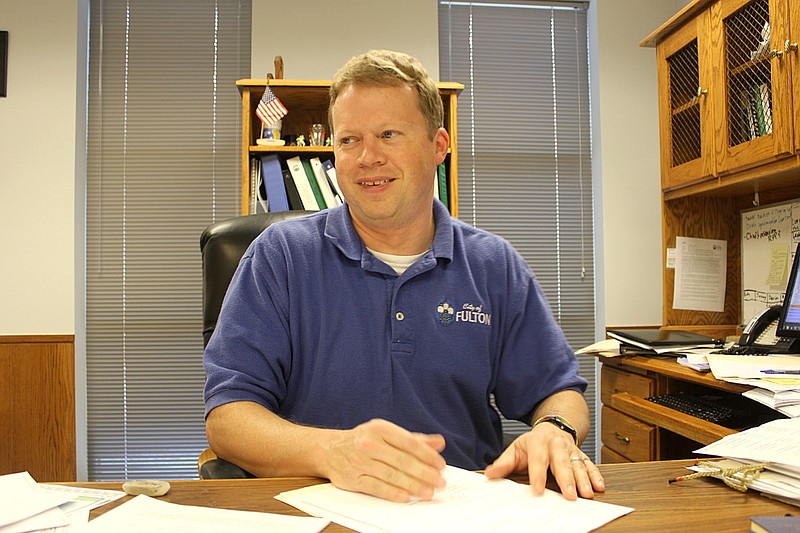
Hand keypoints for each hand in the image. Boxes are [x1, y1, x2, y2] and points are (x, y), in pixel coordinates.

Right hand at [321, 418, 446, 501]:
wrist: (330, 450)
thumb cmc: (363, 441)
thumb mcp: (386, 433)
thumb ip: (413, 439)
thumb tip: (439, 443)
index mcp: (380, 429)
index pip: (409, 443)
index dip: (427, 455)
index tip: (440, 465)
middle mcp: (369, 444)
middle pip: (402, 461)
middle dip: (424, 473)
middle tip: (440, 482)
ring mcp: (360, 462)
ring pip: (392, 475)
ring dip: (413, 485)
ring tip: (428, 492)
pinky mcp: (354, 479)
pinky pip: (376, 487)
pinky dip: (392, 493)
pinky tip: (406, 497)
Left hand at [484, 422, 604, 499]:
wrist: (552, 428)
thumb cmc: (533, 443)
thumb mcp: (516, 449)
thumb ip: (504, 463)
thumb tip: (490, 474)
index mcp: (538, 442)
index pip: (537, 460)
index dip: (537, 475)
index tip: (537, 490)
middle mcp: (557, 445)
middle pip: (562, 463)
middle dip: (566, 479)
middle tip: (570, 495)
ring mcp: (571, 450)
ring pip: (578, 465)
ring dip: (584, 480)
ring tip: (587, 494)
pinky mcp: (581, 455)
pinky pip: (590, 465)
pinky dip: (596, 475)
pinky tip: (599, 487)